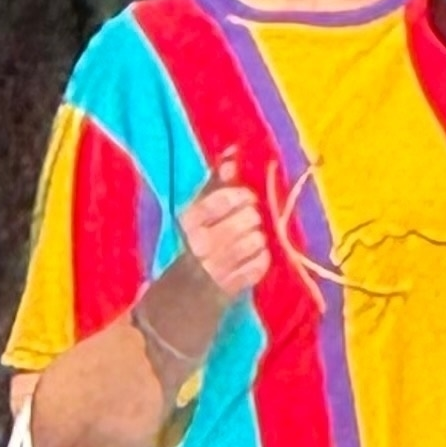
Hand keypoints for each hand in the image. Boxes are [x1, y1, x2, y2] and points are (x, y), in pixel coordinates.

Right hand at [178, 150, 271, 297]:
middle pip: (249, 219)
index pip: (227, 198)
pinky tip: (250, 261)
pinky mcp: (232, 287)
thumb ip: (215, 182)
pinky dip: (261, 261)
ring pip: (258, 241)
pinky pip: (261, 264)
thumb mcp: (197, 211)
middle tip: (248, 224)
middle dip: (253, 219)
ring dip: (259, 240)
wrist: (184, 295)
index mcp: (189, 220)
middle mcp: (201, 243)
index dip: (244, 196)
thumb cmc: (195, 244)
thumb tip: (233, 152)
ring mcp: (217, 267)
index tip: (246, 199)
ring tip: (249, 242)